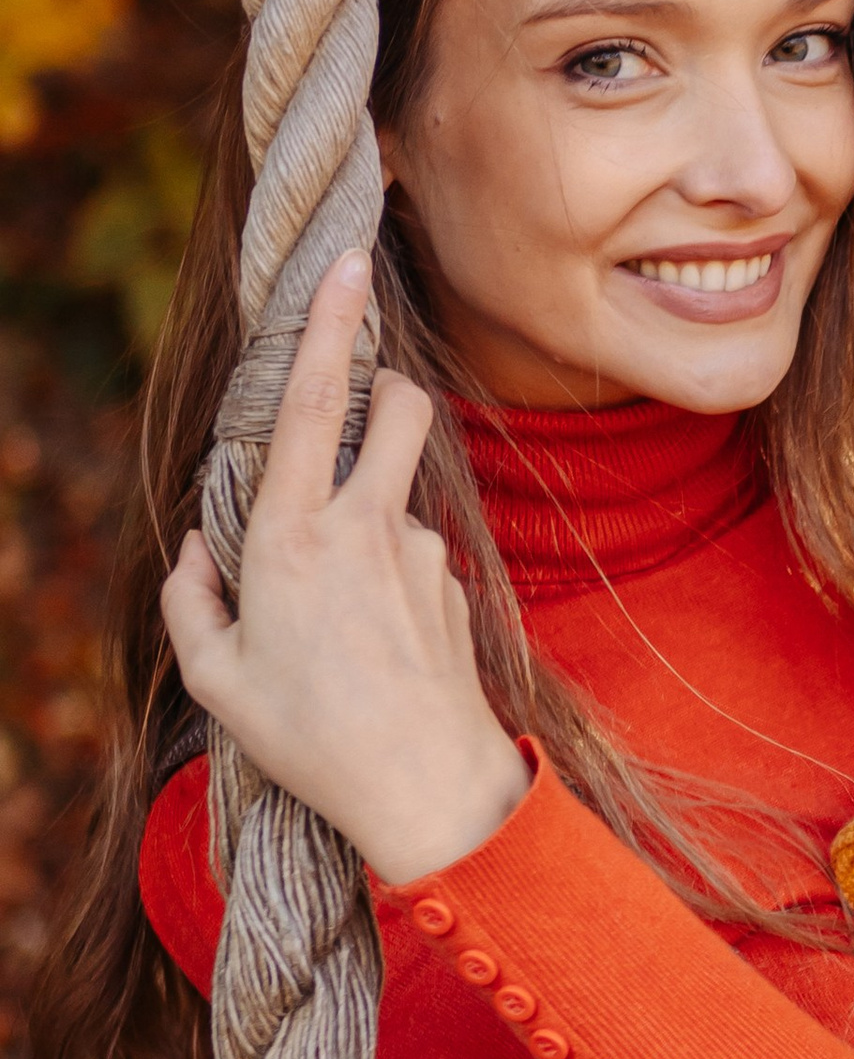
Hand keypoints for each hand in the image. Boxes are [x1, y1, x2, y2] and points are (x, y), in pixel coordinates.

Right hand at [160, 253, 530, 885]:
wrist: (430, 794)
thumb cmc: (312, 741)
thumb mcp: (218, 678)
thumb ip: (194, 601)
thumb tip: (199, 548)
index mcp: (292, 537)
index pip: (308, 405)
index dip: (326, 326)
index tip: (345, 263)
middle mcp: (365, 529)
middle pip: (399, 409)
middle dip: (386, 384)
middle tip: (363, 406)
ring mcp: (421, 554)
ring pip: (404, 488)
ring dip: (375, 505)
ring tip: (344, 601)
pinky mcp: (454, 585)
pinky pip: (416, 556)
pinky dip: (392, 576)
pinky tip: (378, 647)